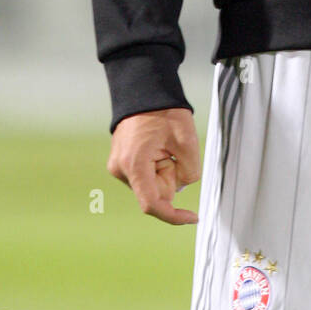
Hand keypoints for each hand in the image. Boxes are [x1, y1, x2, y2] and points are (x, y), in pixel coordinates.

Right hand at [107, 108, 200, 224]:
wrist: (144, 91)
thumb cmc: (164, 112)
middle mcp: (121, 170)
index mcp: (134, 165)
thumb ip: (189, 170)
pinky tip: (158, 147)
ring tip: (164, 145)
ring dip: (164, 171)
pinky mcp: (121, 162)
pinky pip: (145, 174)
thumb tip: (180, 186)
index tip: (192, 217)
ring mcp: (118, 166)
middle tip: (175, 152)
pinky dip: (157, 166)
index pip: (152, 204)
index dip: (174, 216)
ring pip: (150, 184)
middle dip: (170, 178)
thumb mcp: (187, 139)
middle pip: (154, 192)